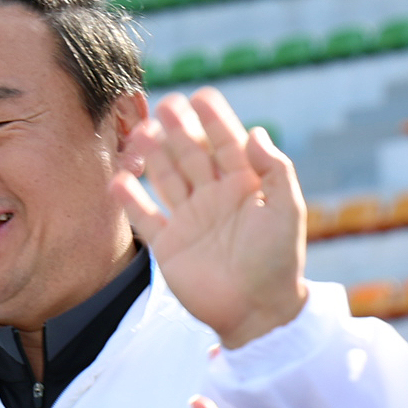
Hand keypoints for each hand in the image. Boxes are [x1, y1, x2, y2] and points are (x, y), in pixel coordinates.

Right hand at [114, 89, 307, 347]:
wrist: (257, 311)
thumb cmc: (279, 261)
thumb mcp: (288, 211)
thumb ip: (276, 170)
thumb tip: (256, 131)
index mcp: (245, 185)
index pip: (226, 143)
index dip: (214, 119)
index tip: (201, 95)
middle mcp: (213, 196)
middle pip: (191, 154)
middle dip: (178, 129)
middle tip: (165, 105)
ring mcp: (188, 218)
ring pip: (166, 177)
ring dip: (154, 156)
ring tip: (142, 133)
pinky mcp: (168, 244)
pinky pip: (144, 217)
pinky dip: (130, 200)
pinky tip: (119, 180)